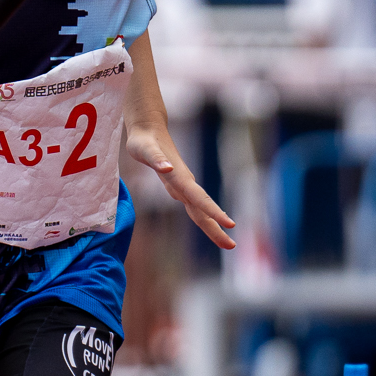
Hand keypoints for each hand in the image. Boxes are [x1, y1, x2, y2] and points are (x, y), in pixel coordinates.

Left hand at [126, 123, 235, 249]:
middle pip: (203, 210)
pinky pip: (193, 204)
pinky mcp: (178, 184)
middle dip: (216, 228)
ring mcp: (183, 184)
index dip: (213, 212)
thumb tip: (168, 169)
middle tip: (231, 246)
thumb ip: (156, 159)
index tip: (230, 224)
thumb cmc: (143, 140)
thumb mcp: (144, 150)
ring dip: (212, 225)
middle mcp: (185, 183)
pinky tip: (209, 222)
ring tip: (226, 242)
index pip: (199, 199)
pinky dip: (203, 216)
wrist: (149, 128)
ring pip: (199, 209)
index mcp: (179, 178)